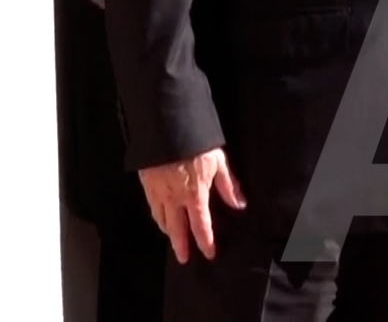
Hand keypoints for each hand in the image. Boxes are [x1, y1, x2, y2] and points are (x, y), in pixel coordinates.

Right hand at [139, 147, 245, 263]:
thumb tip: (240, 205)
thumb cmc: (197, 143)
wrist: (166, 128)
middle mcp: (175, 198)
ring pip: (162, 219)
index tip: (209, 253)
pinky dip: (157, 217)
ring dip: (168, 232)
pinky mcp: (147, 184)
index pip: (201, 225)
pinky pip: (152, 207)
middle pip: (177, 229)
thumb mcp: (218, 161)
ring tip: (173, 239)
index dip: (206, 241)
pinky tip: (160, 218)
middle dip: (181, 245)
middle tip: (184, 259)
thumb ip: (228, 185)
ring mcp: (158, 192)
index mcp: (195, 194)